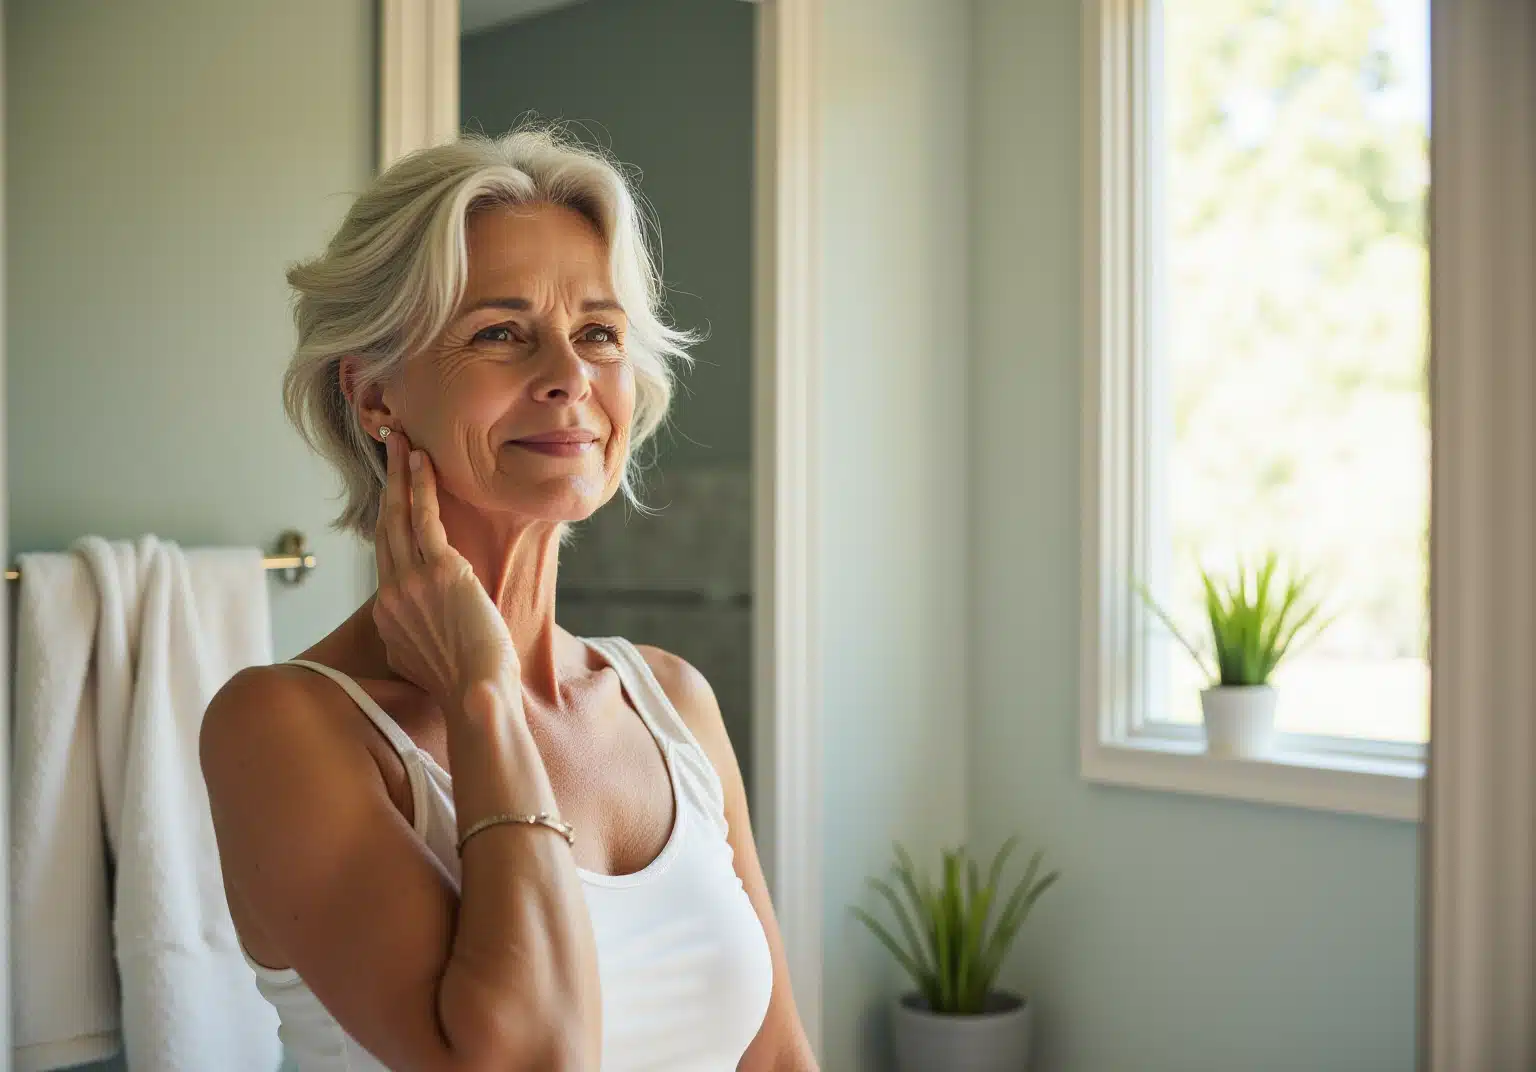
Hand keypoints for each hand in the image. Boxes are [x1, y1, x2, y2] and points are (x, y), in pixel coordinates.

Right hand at [372, 429, 518, 705]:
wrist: (477, 697)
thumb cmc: (468, 686)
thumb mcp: (427, 662)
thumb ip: (418, 636)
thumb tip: (426, 624)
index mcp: (389, 615)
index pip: (386, 556)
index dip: (389, 520)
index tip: (394, 491)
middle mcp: (391, 593)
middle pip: (384, 527)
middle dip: (386, 484)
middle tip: (389, 448)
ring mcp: (411, 581)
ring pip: (398, 516)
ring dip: (400, 474)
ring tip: (403, 440)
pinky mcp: (440, 571)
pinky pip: (425, 518)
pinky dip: (422, 487)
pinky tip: (423, 461)